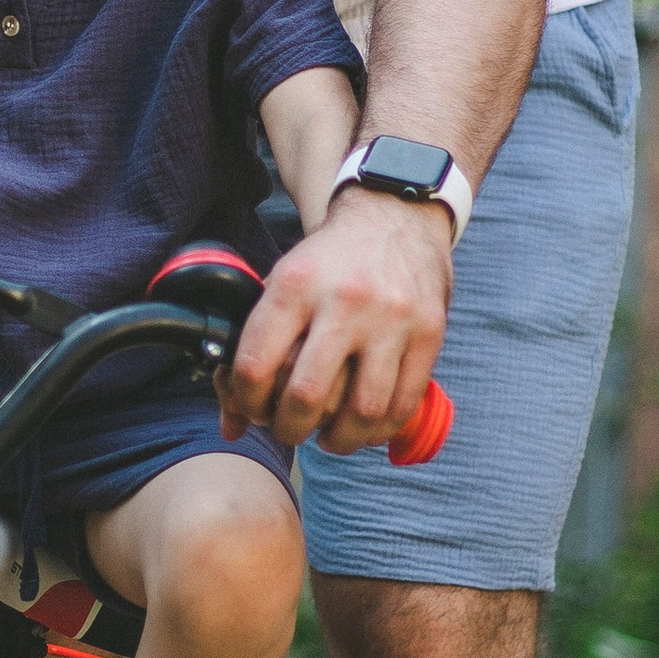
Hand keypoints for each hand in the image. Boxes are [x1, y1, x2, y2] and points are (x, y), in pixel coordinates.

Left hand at [220, 189, 452, 454]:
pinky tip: (364, 427)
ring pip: (362, 410)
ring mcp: (391, 319)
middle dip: (289, 429)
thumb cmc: (328, 262)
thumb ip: (253, 349)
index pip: (256, 365)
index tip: (251, 409)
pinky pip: (402, 403)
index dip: (245, 403)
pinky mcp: (428, 333)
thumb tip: (230, 423)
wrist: (394, 216)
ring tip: (328, 437)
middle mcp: (344, 301)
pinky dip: (379, 429)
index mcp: (295, 285)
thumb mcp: (281, 284)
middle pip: (307, 396)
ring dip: (339, 440)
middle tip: (288, 429)